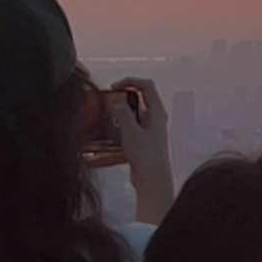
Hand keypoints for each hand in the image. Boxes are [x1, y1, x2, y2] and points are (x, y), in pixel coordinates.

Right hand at [111, 77, 173, 224]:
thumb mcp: (131, 131)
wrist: (152, 180)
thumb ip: (123, 113)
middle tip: (107, 101)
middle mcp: (156, 118)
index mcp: (157, 111)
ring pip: (133, 116)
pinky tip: (104, 143)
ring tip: (104, 120)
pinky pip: (129, 132)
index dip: (130, 81)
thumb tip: (118, 99)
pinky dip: (116, 134)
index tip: (114, 87)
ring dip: (118, 116)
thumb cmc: (147, 156)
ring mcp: (150, 130)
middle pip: (140, 98)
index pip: (147, 85)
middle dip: (122, 98)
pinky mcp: (143, 142)